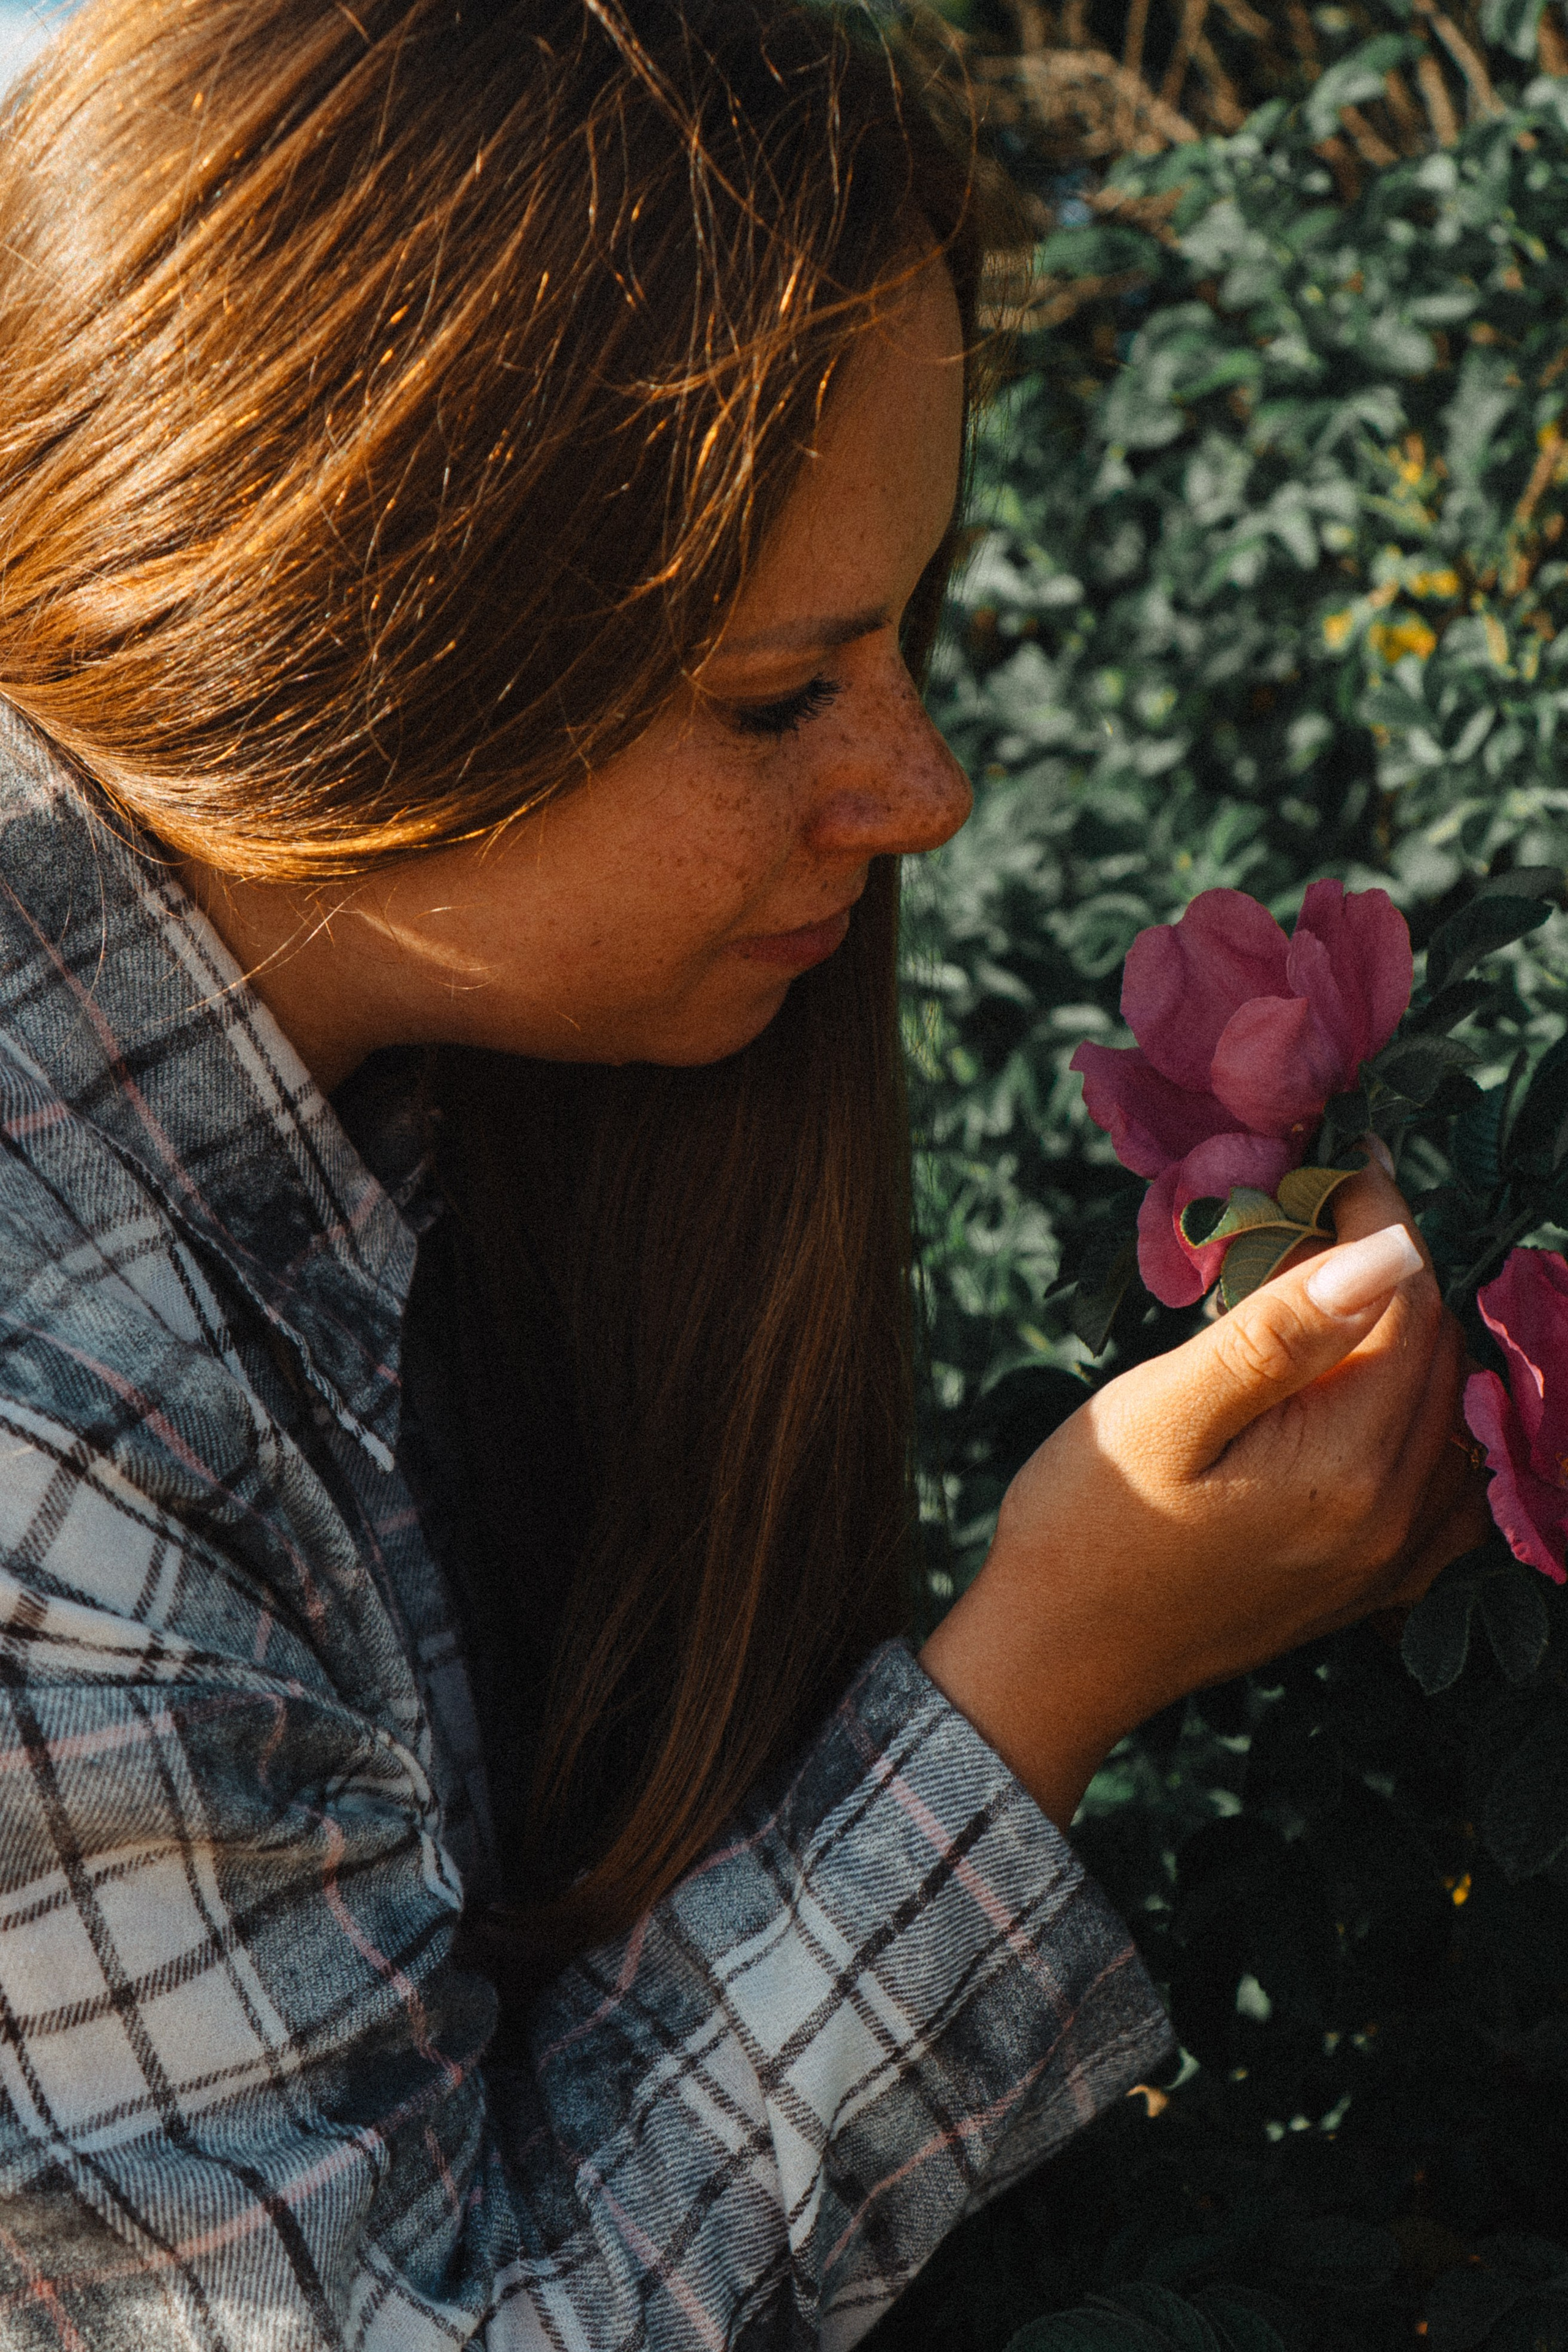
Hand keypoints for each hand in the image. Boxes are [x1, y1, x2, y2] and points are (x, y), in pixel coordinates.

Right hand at [919, 1164, 1487, 1832]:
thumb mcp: (1163, 1412)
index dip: (1378, 1219)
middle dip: (1391, 1269)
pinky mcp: (1371, 1581)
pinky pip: (1444, 1480)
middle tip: (1318, 1214)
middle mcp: (1394, 1519)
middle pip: (1437, 1351)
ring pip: (1448, 1408)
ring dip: (1407, 1335)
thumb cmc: (1086, 1526)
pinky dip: (1422, 1414)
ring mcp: (1391, 1560)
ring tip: (1330, 1291)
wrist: (1056, 1657)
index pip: (1407, 1304)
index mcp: (1347, 1468)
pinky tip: (1367, 1389)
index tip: (1337, 1163)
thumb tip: (1388, 1251)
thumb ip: (1279, 1333)